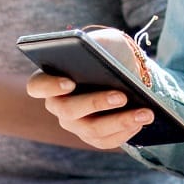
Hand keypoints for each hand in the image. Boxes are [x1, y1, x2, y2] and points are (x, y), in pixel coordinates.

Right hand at [27, 33, 154, 150]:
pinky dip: (126, 131)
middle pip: (68, 110)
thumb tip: (106, 57)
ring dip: (121, 121)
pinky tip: (143, 120)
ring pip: (92, 129)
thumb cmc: (107, 53)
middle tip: (122, 96)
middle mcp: (57, 106)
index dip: (50, 86)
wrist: (122, 72)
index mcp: (50, 79)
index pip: (37, 86)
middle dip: (96, 103)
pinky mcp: (92, 137)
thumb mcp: (105, 42)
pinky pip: (106, 141)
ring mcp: (74, 125)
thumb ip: (101, 45)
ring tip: (146, 112)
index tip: (70, 82)